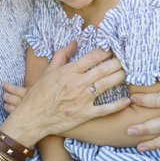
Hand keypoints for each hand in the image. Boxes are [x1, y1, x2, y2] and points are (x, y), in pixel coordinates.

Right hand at [0, 43, 127, 144]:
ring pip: (106, 85)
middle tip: (125, 60)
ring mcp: (82, 99)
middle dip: (117, 63)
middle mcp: (77, 83)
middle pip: (103, 69)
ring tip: (126, 73)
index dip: (106, 51)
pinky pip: (105, 109)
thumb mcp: (49, 71)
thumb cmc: (39, 94)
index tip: (112, 49)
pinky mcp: (84, 114)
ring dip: (119, 77)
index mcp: (68, 71)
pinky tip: (127, 101)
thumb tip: (74, 43)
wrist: (32, 117)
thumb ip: (62, 55)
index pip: (92, 56)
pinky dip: (118, 105)